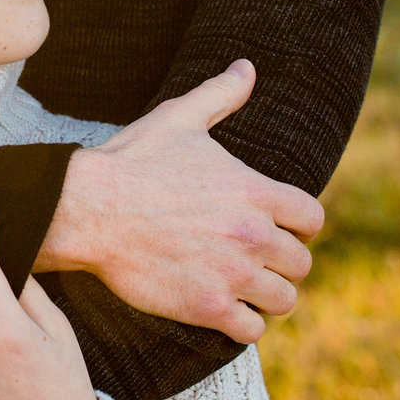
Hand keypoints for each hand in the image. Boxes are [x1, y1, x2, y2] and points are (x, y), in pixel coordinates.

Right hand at [37, 59, 323, 341]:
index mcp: (256, 191)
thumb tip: (247, 68)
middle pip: (300, 263)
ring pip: (283, 300)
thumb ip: (221, 95)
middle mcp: (254, 234)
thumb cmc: (132, 163)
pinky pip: (251, 331)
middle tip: (257, 264)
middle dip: (282, 264)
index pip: (311, 219)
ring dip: (267, 298)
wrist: (88, 209)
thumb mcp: (180, 119)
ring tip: (246, 293)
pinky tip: (225, 314)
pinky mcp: (208, 307)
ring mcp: (233, 274)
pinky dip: (243, 325)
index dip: (298, 227)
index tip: (279, 231)